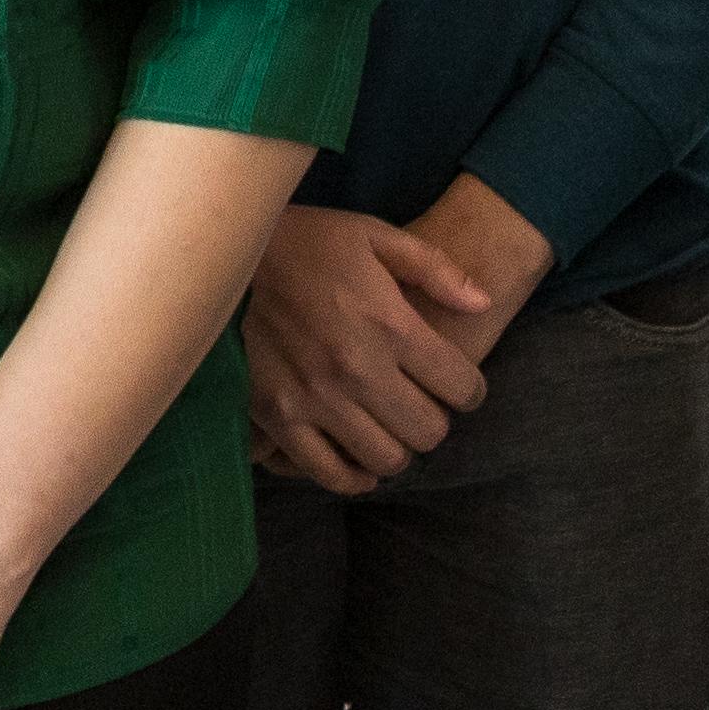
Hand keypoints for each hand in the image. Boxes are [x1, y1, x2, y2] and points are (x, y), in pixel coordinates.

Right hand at [239, 208, 496, 495]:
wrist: (225, 255)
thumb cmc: (305, 241)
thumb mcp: (372, 234)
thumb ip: (435, 267)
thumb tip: (483, 302)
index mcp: (390, 324)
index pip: (462, 387)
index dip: (469, 388)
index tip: (456, 381)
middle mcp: (359, 369)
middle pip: (429, 432)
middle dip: (434, 418)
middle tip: (419, 400)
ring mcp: (317, 399)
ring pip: (387, 460)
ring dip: (396, 445)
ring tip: (387, 423)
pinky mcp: (280, 417)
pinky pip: (331, 473)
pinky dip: (353, 474)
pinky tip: (358, 454)